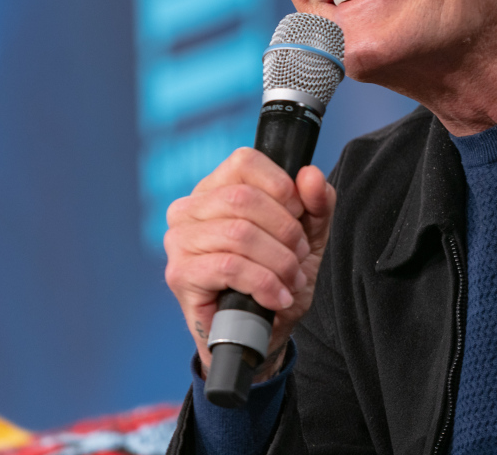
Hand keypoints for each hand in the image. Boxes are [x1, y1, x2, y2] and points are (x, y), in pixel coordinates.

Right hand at [164, 147, 336, 380]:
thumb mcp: (309, 236)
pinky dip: (264, 283)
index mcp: (216, 189)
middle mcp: (189, 209)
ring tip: (290, 279)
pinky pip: (229, 266)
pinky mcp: (180, 275)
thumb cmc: (277, 278)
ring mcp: (179, 242)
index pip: (245, 161)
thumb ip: (316, 202)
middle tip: (299, 255)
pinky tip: (276, 297)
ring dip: (278, 261)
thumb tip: (310, 175)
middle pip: (244, 197)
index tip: (299, 214)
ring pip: (239, 233)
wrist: (260, 334)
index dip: (281, 185)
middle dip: (285, 230)